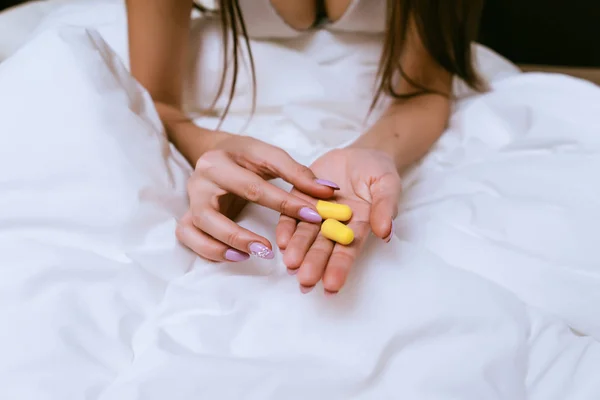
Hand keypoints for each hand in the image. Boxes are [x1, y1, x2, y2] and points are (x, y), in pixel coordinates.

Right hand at [176, 133, 338, 261]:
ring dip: (221, 245)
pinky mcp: (188, 215)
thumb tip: (329, 191)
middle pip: (212, 212)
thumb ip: (297, 173)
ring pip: (194, 227)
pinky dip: (208, 249)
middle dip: (241, 234)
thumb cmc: (244, 155)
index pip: (253, 186)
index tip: (313, 216)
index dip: (284, 203)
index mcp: (220, 161)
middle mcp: (200, 180)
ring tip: (254, 254)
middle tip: (270, 248)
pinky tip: (236, 256)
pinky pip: (188, 237)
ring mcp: (191, 199)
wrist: (213, 150)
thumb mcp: (268, 156)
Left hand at [276, 148, 401, 294]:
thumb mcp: (388, 185)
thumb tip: (385, 231)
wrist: (360, 154)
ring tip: (290, 264)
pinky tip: (280, 240)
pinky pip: (290, 215)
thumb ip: (385, 207)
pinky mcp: (300, 197)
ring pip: (304, 235)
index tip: (332, 286)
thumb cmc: (378, 173)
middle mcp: (334, 226)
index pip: (347, 251)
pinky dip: (286, 227)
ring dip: (297, 250)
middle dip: (314, 264)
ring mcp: (315, 213)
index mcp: (357, 227)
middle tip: (305, 281)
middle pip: (323, 248)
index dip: (339, 268)